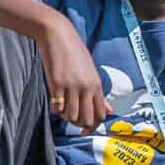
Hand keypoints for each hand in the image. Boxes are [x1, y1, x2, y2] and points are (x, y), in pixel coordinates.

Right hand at [37, 12, 109, 133]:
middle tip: (71, 119)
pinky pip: (57, 107)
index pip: (100, 114)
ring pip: (71, 116)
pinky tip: (55, 101)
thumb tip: (109, 111)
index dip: (93, 126)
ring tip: (62, 108)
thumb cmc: (73, 50)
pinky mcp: (56, 83)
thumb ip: (98, 92)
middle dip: (79, 124)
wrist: (57, 33)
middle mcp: (86, 87)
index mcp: (96, 84)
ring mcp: (72, 86)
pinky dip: (56, 109)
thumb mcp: (90, 70)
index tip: (85, 131)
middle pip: (87, 119)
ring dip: (66, 116)